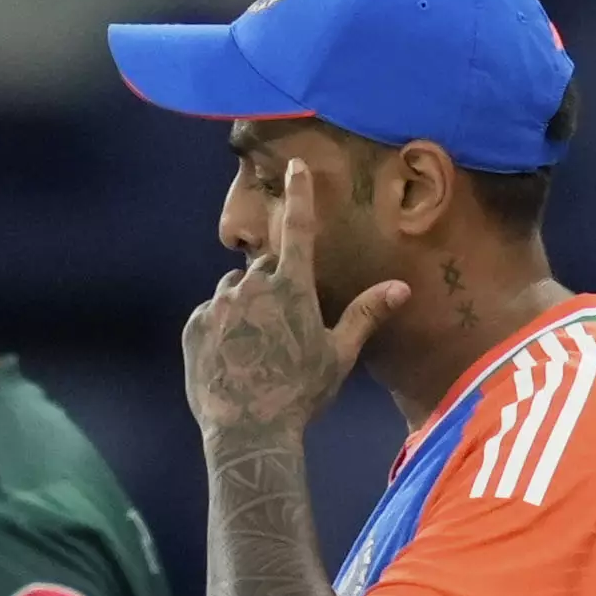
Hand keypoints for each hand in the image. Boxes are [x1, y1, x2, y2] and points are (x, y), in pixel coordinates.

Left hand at [182, 157, 410, 441]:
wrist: (248, 430)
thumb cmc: (300, 394)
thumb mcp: (338, 356)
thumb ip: (365, 315)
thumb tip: (401, 288)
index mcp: (292, 288)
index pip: (299, 228)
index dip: (300, 194)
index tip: (296, 165)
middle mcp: (252, 286)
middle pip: (264, 268)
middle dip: (272, 286)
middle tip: (280, 329)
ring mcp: (219, 305)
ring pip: (233, 291)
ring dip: (243, 306)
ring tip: (253, 348)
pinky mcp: (194, 326)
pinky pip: (208, 315)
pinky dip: (219, 328)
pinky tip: (231, 359)